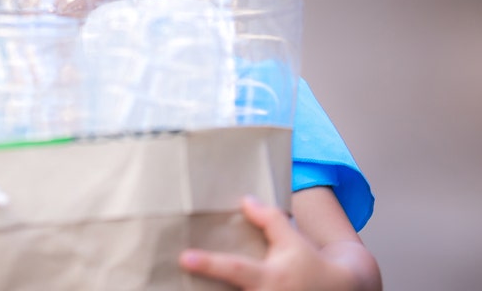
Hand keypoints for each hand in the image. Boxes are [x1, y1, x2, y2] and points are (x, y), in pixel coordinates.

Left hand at [178, 195, 366, 290]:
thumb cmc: (312, 265)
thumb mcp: (291, 240)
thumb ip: (269, 220)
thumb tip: (245, 200)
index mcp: (269, 277)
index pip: (233, 269)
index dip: (208, 263)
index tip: (184, 257)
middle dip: (202, 289)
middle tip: (169, 281)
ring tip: (177, 285)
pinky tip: (203, 288)